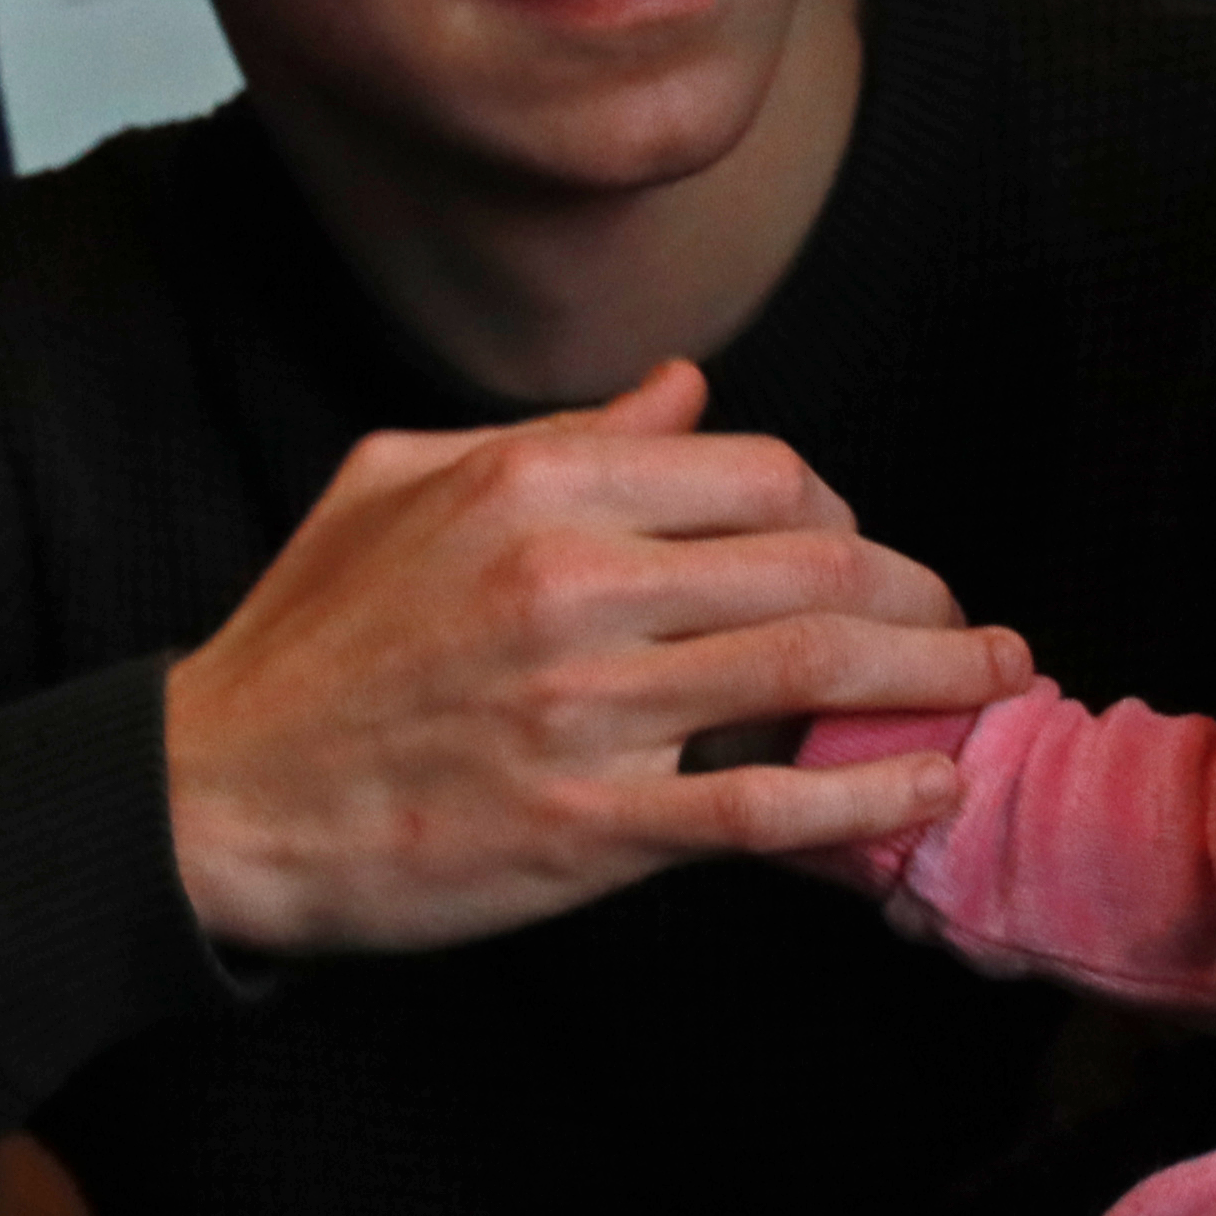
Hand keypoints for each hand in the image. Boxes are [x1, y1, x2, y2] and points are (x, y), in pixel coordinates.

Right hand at [163, 364, 1031, 959]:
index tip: (864, 552)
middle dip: (919, 590)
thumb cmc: (306, 642)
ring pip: (812, 667)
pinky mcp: (589, 825)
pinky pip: (766, 804)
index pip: (757, 471)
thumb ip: (553, 436)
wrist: (215, 797)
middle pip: (814, 560)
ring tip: (1000, 683)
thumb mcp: (399, 485)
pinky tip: (933, 784)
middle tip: (968, 625)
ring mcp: (585, 707)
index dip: (840, 511)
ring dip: (936, 675)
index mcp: (532, 485)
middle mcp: (572, 582)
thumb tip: (685, 390)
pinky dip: (870, 794)